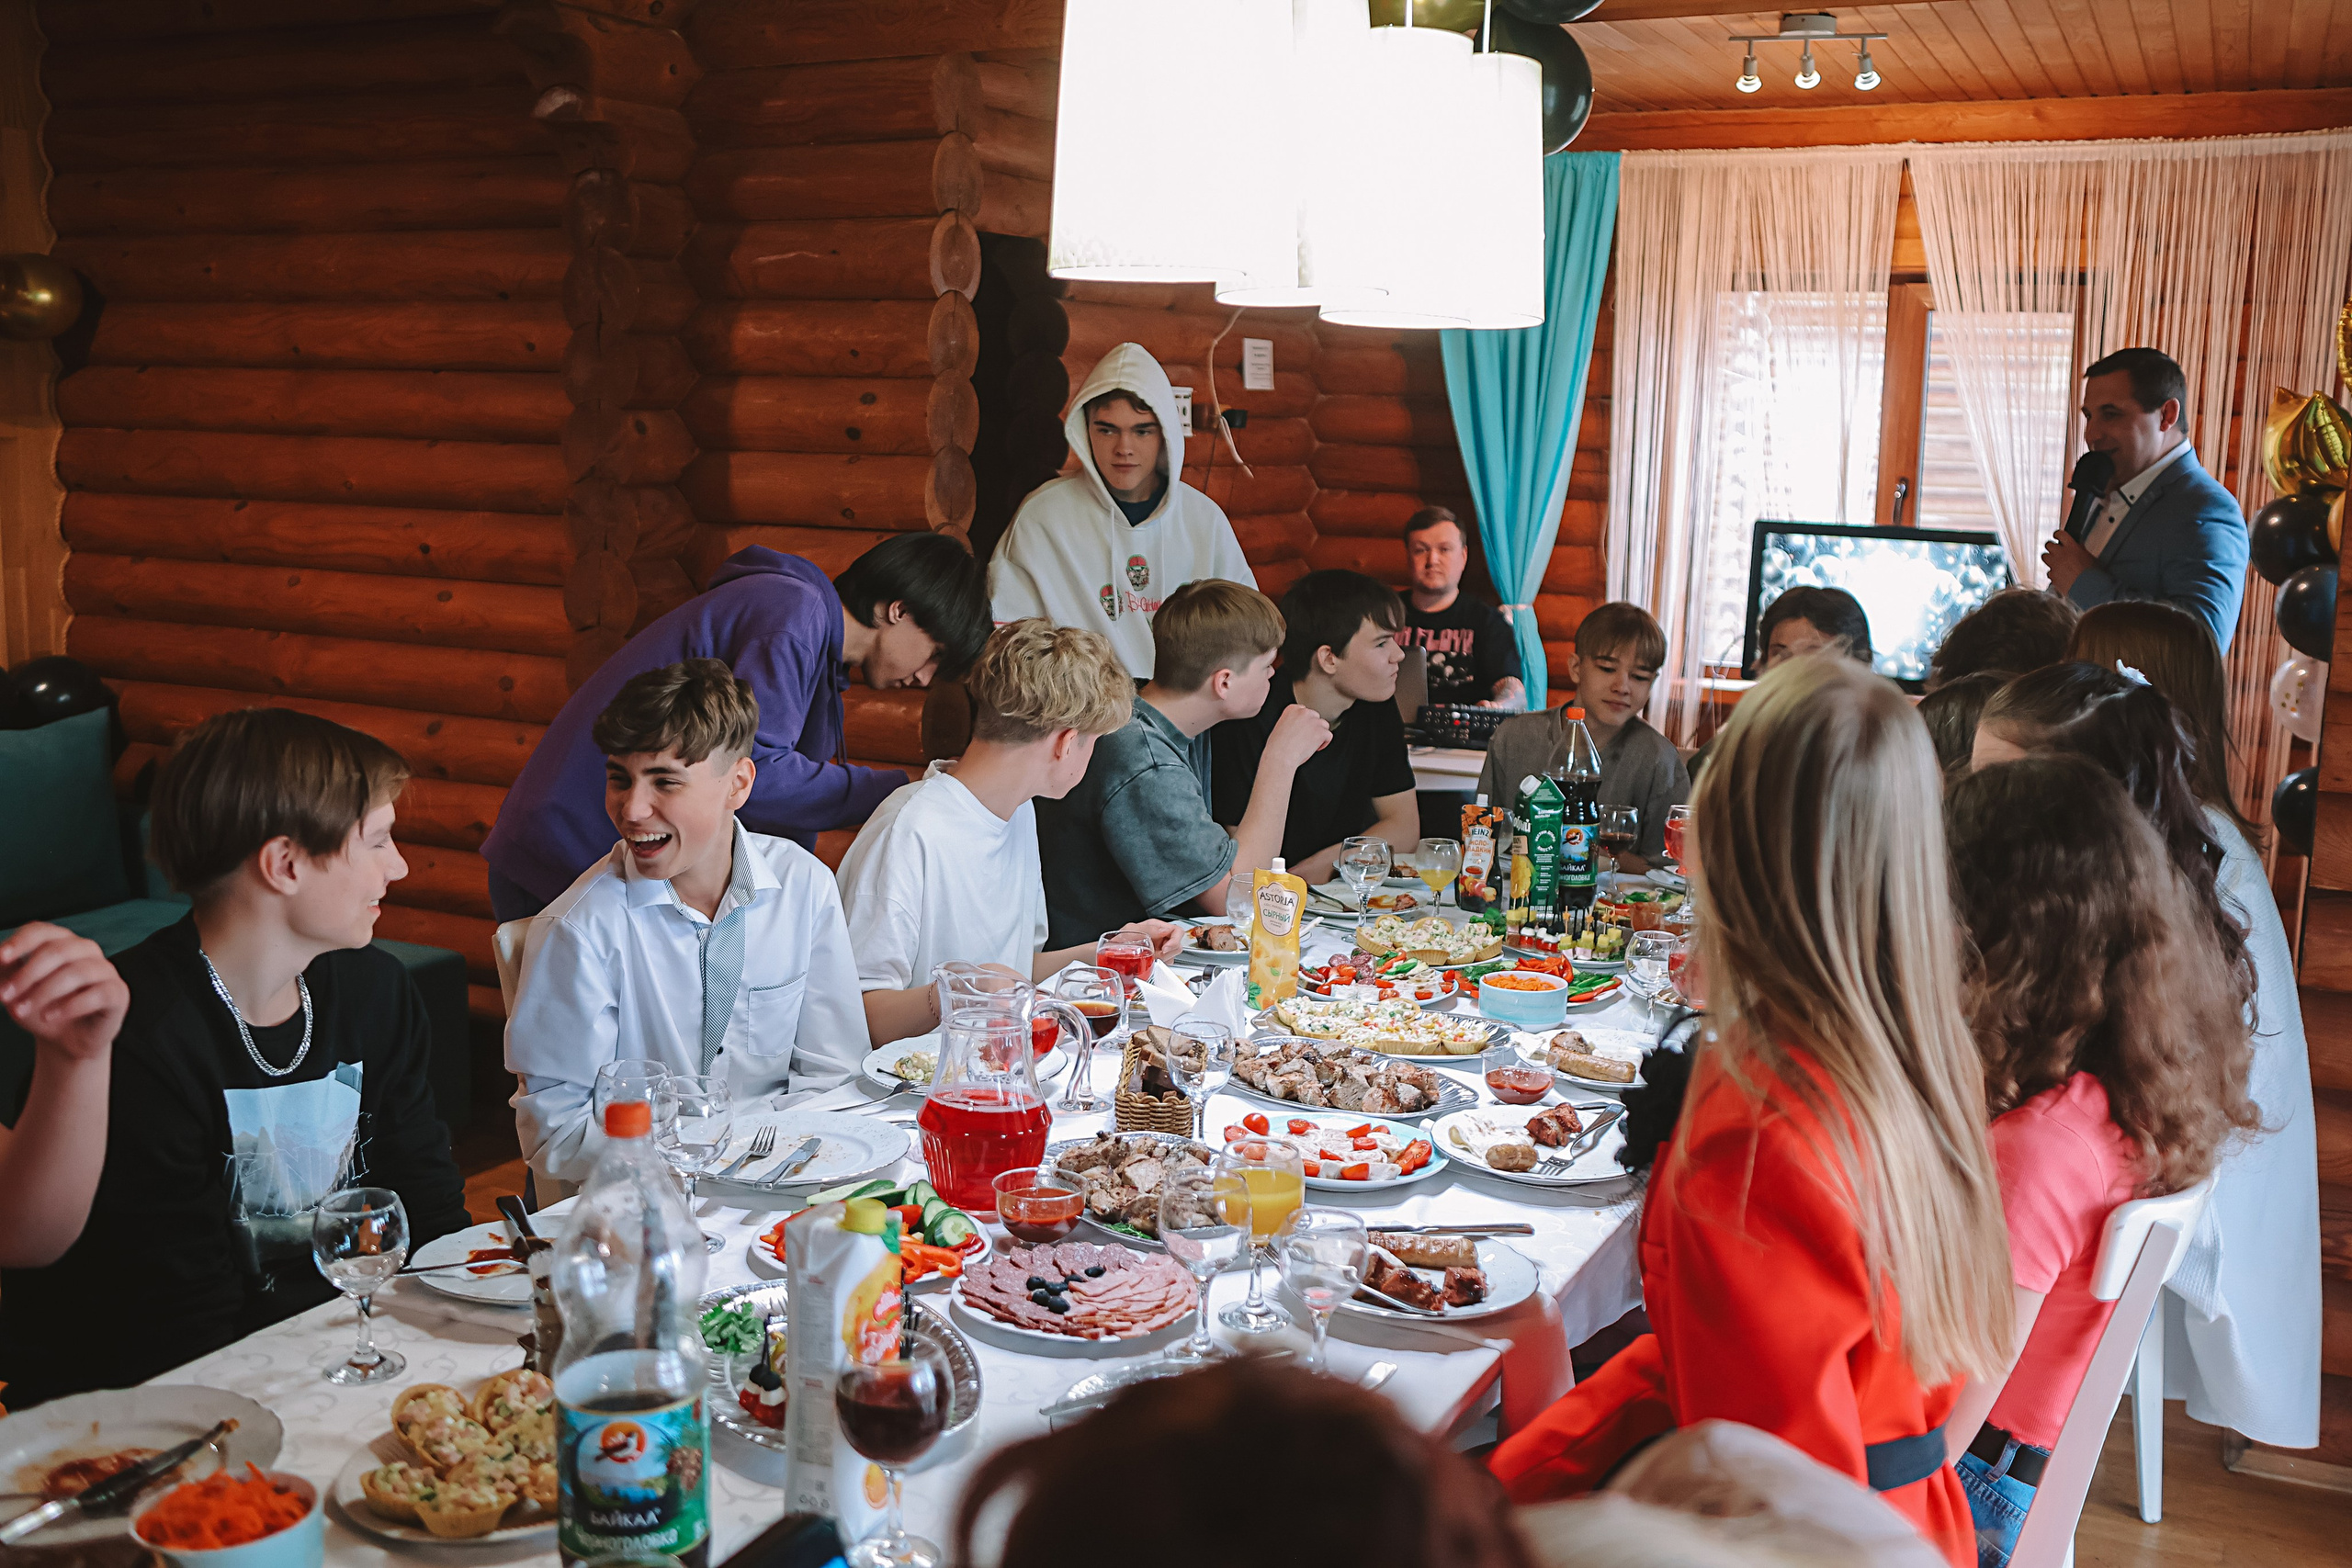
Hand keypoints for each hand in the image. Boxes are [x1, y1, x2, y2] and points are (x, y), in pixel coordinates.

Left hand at [0, 923, 127, 1061]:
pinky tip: (49, 1017)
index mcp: (61, 942)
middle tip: (4, 997)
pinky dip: (69, 1006)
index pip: (42, 931)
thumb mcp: (14, 990)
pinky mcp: (117, 993)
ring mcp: (105, 970)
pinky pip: (97, 994)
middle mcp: (86, 950)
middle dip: (27, 974)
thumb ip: (3, 972)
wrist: (65, 1041)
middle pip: (57, 951)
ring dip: (43, 993)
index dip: (20, 942)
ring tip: (22, 1012)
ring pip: (76, 972)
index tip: (0, 958)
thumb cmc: (40, 1008)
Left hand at [1122, 920, 1187, 961]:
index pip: (1177, 931)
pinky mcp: (1157, 959)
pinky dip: (1159, 965)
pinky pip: (1165, 963)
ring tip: (1150, 959)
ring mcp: (1159, 948)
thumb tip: (1165, 930)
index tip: (1165, 949)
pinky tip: (1150, 963)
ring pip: (1172, 956)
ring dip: (1163, 960)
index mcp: (1156, 926)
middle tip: (1156, 955)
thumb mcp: (1132, 930)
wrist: (1111, 952)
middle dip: (1168, 953)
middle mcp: (1159, 937)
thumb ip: (1150, 929)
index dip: (1175, 941)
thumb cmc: (1118, 939)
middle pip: (1177, 945)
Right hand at [1262, 703, 1332, 772]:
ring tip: (1311, 744)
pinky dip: (1324, 743)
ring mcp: (1314, 722)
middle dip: (1313, 728)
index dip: (1305, 723)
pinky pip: (1328, 736)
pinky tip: (1316, 748)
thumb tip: (1299, 727)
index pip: (1304, 711)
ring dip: (1319, 734)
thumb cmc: (1277, 747)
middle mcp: (1304, 712)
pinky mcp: (1321, 732)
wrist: (1280, 756)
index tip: (1302, 731)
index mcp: (1292, 709)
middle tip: (1306, 739)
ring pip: (1323, 725)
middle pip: (1315, 717)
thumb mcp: (1280, 727)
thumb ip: (1291, 722)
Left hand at [2042, 530, 2095, 595]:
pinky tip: (2061, 576)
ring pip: (2045, 557)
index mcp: (2072, 547)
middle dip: (2052, 547)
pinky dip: (2054, 573)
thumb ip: (2080, 550)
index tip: (2058, 536)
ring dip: (2049, 558)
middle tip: (2056, 551)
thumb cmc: (2094, 573)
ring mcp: (2055, 565)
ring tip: (2056, 562)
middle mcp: (2061, 555)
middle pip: (2048, 545)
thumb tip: (2077, 547)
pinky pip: (2050, 572)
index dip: (2058, 534)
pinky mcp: (2052, 576)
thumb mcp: (2090, 557)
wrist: (2089, 588)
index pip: (2060, 534)